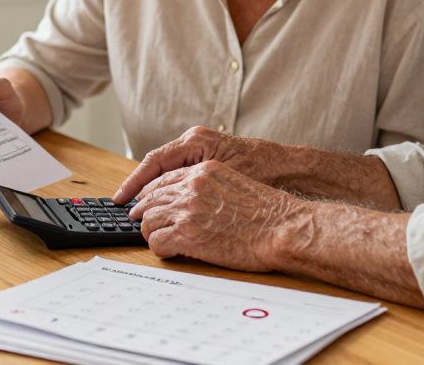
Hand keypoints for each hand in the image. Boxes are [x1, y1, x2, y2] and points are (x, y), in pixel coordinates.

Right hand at [113, 126, 287, 203]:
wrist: (291, 168)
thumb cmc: (263, 172)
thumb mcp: (223, 180)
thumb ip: (192, 186)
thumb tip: (163, 201)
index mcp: (195, 141)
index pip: (154, 161)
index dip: (135, 182)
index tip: (120, 199)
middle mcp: (195, 141)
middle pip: (157, 166)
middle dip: (140, 188)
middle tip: (123, 208)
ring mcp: (201, 150)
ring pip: (168, 172)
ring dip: (154, 190)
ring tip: (139, 211)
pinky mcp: (208, 161)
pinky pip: (180, 175)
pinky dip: (169, 190)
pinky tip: (164, 206)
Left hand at [128, 160, 299, 271]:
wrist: (282, 227)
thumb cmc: (269, 213)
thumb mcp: (236, 184)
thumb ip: (212, 188)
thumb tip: (196, 206)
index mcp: (204, 171)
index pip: (164, 179)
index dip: (150, 193)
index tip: (143, 203)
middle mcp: (192, 186)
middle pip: (151, 198)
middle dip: (144, 212)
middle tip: (141, 224)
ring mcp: (187, 209)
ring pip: (149, 219)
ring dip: (151, 232)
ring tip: (159, 241)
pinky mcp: (186, 233)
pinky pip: (156, 241)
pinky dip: (159, 248)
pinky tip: (170, 252)